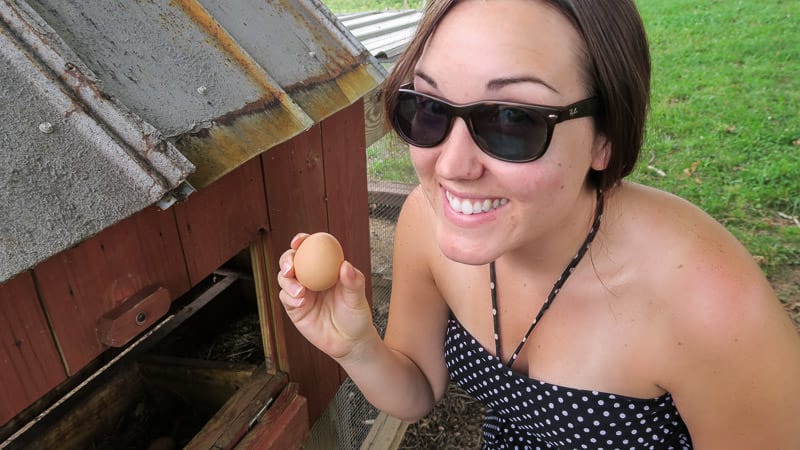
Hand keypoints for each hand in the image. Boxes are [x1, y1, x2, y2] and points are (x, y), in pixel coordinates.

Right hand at [277, 233, 376, 360]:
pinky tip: (300, 302)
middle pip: (291, 261)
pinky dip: (289, 297)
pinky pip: (285, 297)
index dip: (302, 241)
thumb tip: (346, 265)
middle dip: (286, 259)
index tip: (299, 241)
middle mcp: (311, 277)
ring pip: (284, 278)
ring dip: (287, 281)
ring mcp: (301, 292)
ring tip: (300, 292)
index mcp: (326, 268)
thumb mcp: (358, 298)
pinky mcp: (294, 308)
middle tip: (290, 267)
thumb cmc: (356, 316)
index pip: (311, 249)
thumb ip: (353, 282)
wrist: (349, 342)